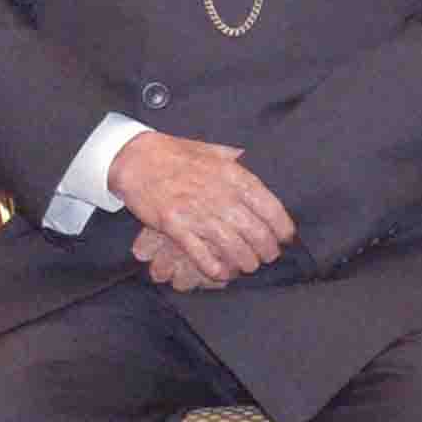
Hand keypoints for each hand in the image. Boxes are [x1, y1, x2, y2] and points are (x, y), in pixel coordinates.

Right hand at [109, 132, 295, 289]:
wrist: (135, 158)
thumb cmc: (174, 153)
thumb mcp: (212, 149)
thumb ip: (236, 160)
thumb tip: (254, 162)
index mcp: (232, 175)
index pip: (270, 207)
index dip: (282, 228)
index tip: (285, 237)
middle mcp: (219, 194)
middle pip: (256, 232)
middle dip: (266, 250)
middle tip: (267, 256)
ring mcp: (197, 212)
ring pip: (233, 247)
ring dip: (245, 262)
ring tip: (248, 265)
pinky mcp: (175, 227)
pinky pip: (202, 255)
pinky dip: (215, 268)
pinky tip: (222, 272)